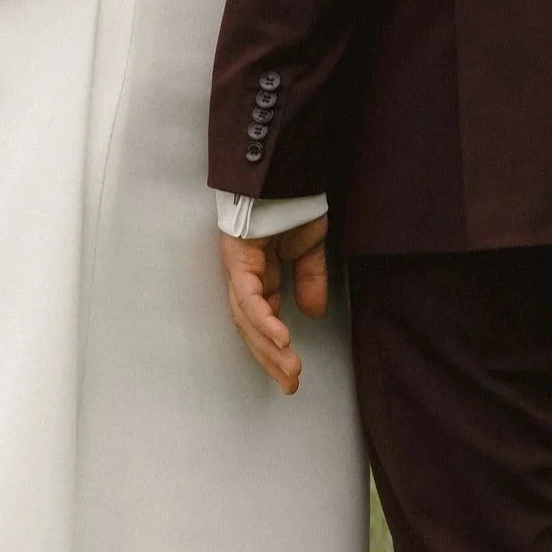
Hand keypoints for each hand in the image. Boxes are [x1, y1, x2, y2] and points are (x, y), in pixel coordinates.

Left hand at [218, 215, 330, 392]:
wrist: (282, 167)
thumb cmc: (292, 201)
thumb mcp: (309, 247)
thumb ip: (309, 278)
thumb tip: (313, 313)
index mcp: (259, 275)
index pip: (262, 321)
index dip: (275, 349)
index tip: (292, 374)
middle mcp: (244, 276)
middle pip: (251, 327)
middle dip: (270, 358)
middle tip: (290, 384)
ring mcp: (238, 267)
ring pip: (248, 318)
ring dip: (270, 347)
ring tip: (290, 370)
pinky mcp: (239, 256)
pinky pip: (250, 295)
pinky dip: (265, 319)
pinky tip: (280, 338)